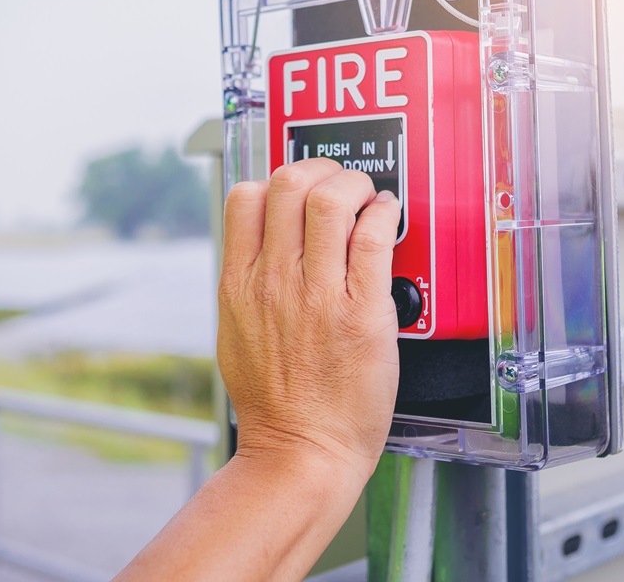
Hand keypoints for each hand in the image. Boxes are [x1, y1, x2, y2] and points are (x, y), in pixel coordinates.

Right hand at [217, 159, 401, 485]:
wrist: (301, 453)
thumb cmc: (274, 406)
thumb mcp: (236, 334)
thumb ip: (247, 284)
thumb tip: (265, 245)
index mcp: (239, 285)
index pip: (245, 197)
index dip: (274, 180)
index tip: (297, 189)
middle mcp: (274, 282)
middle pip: (287, 184)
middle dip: (318, 170)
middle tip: (337, 184)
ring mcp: (317, 296)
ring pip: (330, 201)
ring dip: (354, 185)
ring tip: (365, 197)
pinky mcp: (361, 313)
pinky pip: (373, 239)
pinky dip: (383, 213)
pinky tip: (387, 217)